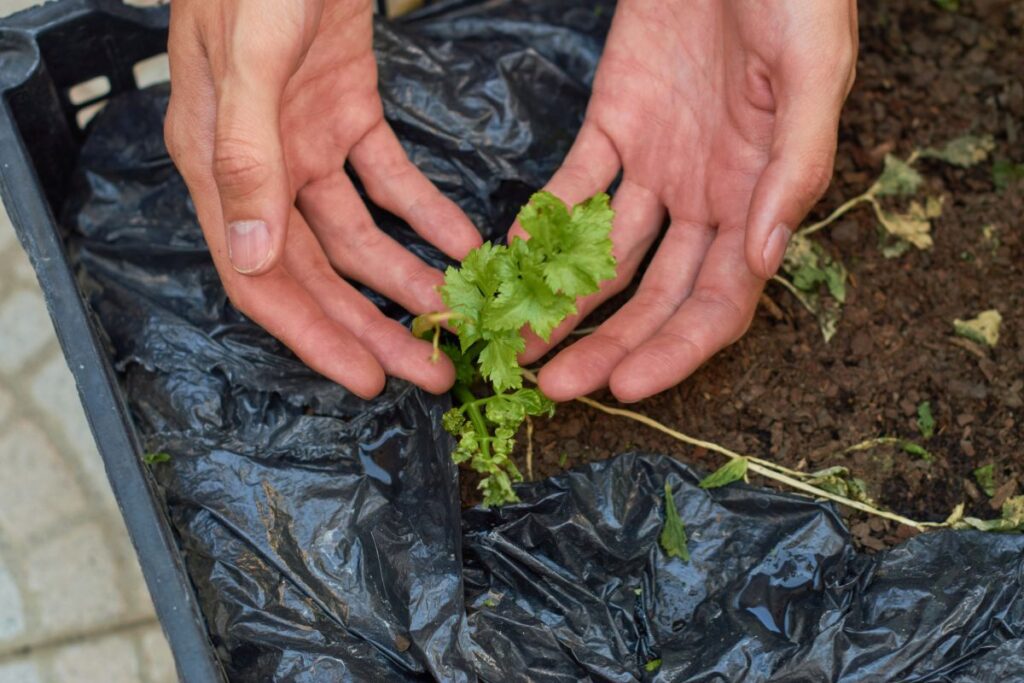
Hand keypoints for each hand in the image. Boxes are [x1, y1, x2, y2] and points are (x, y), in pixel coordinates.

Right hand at [164, 0, 480, 397]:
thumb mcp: (251, 57)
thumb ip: (246, 153)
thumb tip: (251, 253)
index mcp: (218, 166)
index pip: (260, 279)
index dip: (313, 335)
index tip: (367, 380)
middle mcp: (259, 167)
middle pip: (319, 272)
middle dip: (374, 326)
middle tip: (432, 370)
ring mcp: (303, 141)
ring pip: (358, 235)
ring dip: (407, 277)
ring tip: (458, 314)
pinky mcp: (347, 112)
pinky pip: (389, 180)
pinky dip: (424, 213)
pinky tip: (462, 243)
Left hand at [517, 0, 856, 402]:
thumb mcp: (813, 72)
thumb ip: (793, 168)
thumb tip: (764, 259)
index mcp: (760, 198)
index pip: (719, 303)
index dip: (675, 351)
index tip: (624, 387)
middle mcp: (708, 197)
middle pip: (653, 295)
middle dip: (606, 344)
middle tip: (552, 386)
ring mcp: (658, 165)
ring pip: (607, 254)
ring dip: (564, 302)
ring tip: (517, 344)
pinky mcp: (615, 124)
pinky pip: (576, 185)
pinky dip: (545, 223)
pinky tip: (511, 258)